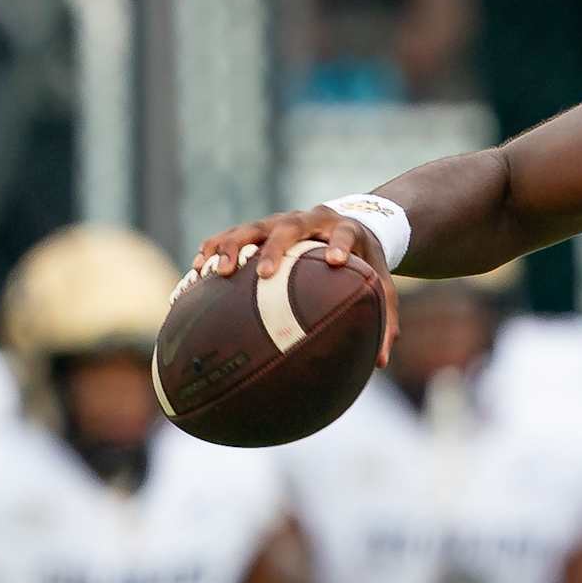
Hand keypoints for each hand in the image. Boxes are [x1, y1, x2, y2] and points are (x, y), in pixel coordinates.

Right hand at [192, 206, 397, 365]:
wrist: (347, 223)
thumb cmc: (364, 262)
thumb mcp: (380, 284)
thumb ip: (385, 319)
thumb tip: (381, 362)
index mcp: (344, 229)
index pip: (344, 234)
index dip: (340, 244)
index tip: (335, 260)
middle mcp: (308, 220)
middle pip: (289, 226)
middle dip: (276, 248)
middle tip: (264, 273)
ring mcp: (278, 221)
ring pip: (250, 227)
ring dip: (231, 246)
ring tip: (215, 271)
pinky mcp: (258, 229)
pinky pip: (229, 235)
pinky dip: (213, 249)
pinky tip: (196, 271)